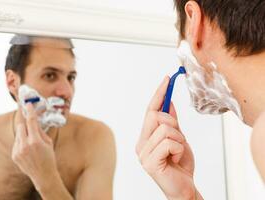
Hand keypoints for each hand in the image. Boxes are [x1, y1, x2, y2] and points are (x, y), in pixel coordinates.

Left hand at [12, 103, 57, 190]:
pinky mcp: (14, 155)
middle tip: (30, 124)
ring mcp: (18, 151)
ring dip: (24, 134)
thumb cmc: (49, 158)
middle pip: (21, 126)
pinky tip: (29, 149)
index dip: (30, 111)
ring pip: (18, 134)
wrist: (43, 175)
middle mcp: (25, 145)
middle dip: (26, 124)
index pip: (31, 121)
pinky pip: (16, 143)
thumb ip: (40, 131)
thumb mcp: (48, 142)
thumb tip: (35, 122)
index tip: (28, 104)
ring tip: (32, 142)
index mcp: (35, 141)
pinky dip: (21, 142)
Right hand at [136, 76, 196, 199]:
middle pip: (154, 116)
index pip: (150, 110)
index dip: (159, 94)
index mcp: (145, 136)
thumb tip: (169, 101)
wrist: (184, 188)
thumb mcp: (178, 138)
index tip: (167, 79)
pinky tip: (176, 159)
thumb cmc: (180, 164)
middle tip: (179, 135)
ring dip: (179, 139)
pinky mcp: (149, 162)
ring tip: (179, 151)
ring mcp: (143, 153)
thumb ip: (172, 121)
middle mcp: (141, 143)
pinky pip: (168, 143)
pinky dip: (179, 148)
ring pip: (164, 129)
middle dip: (172, 122)